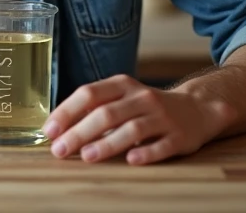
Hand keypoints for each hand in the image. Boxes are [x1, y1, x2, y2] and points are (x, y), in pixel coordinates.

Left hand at [43, 74, 234, 164]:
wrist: (197, 109)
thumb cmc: (147, 107)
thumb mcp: (122, 97)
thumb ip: (94, 108)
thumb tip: (57, 129)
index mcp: (122, 85)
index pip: (89, 94)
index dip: (67, 112)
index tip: (49, 130)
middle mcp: (141, 97)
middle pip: (106, 113)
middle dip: (79, 132)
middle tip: (60, 149)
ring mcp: (162, 117)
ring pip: (132, 129)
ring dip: (108, 143)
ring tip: (87, 156)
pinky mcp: (179, 136)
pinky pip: (161, 145)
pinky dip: (146, 153)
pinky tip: (131, 161)